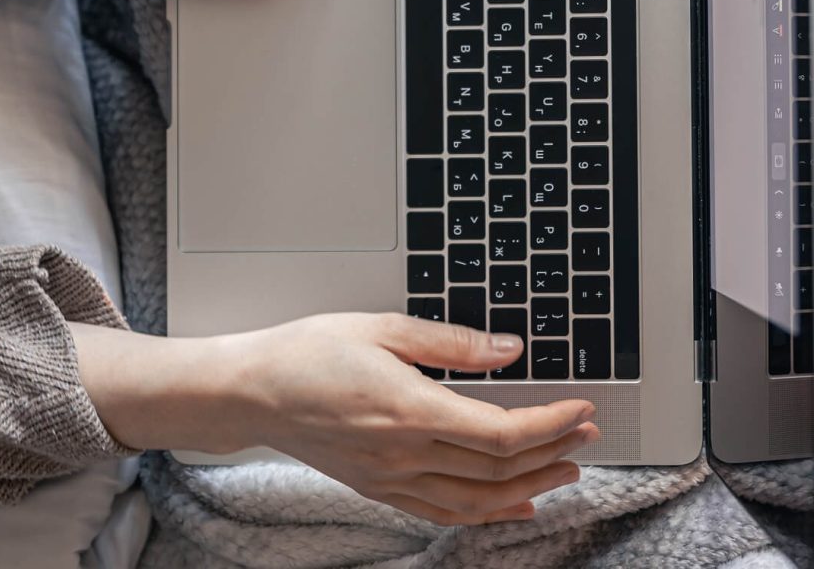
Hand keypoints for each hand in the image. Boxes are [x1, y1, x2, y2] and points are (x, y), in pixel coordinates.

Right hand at [229, 313, 597, 524]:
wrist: (254, 391)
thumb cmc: (308, 353)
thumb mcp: (381, 327)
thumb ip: (451, 343)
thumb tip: (508, 349)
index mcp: (409, 410)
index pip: (501, 431)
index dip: (551, 422)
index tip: (580, 407)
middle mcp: (404, 454)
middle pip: (499, 469)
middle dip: (552, 450)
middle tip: (587, 432)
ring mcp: (391, 479)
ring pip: (478, 500)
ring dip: (530, 487)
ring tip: (564, 469)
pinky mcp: (379, 489)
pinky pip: (443, 513)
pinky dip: (486, 513)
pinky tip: (511, 505)